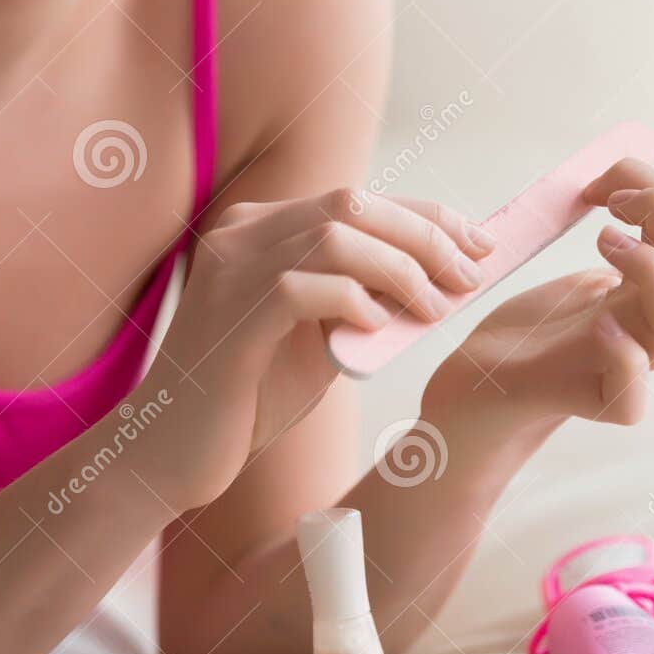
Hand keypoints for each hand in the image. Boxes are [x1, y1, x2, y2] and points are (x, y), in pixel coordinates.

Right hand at [132, 189, 494, 509]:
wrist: (173, 453)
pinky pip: (305, 286)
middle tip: (471, 277)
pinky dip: (354, 300)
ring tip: (434, 310)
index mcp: (262, 227)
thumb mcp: (320, 336)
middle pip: (354, 203)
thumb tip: (444, 282)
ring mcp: (230, 268)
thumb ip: (364, 301)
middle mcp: (241, 232)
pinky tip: (377, 329)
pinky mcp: (229, 315)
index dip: (428, 217)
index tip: (481, 245)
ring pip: (337, 234)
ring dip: (402, 270)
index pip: (359, 200)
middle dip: (427, 237)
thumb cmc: (251, 396)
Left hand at [423, 158, 653, 437]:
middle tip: (612, 204)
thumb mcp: (607, 265)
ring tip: (604, 241)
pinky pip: (630, 401)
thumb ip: (652, 233)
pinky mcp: (588, 401)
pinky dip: (625, 360)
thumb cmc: (549, 321)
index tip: (613, 185)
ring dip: (653, 269)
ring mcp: (625, 366)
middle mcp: (653, 326)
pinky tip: (600, 325)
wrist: (491, 378)